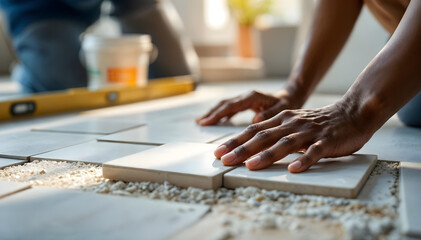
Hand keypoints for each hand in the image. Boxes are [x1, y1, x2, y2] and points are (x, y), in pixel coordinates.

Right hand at [196, 89, 303, 125]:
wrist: (291, 97)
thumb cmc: (287, 104)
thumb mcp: (282, 109)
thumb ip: (269, 114)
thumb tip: (256, 120)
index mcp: (252, 97)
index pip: (230, 106)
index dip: (218, 114)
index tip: (207, 122)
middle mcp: (246, 96)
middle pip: (224, 104)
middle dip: (211, 113)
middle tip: (199, 123)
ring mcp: (244, 99)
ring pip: (224, 105)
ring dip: (213, 113)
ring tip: (201, 121)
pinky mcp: (244, 103)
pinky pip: (229, 108)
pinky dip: (220, 114)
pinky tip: (213, 121)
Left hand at [213, 102, 374, 172]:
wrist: (352, 113)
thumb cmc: (319, 123)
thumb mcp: (293, 124)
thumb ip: (274, 132)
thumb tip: (250, 146)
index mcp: (282, 120)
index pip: (253, 131)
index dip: (234, 141)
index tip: (217, 153)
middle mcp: (291, 124)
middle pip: (263, 136)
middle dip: (241, 149)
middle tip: (224, 160)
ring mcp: (308, 133)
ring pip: (284, 144)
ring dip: (266, 155)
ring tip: (250, 166)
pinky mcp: (326, 142)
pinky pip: (314, 152)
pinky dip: (303, 160)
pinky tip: (294, 170)